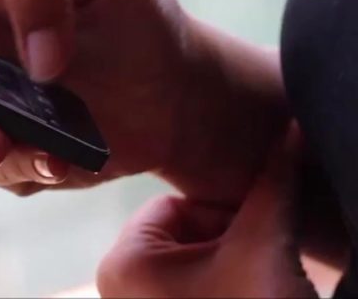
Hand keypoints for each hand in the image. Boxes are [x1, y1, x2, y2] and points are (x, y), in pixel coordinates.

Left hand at [96, 129, 316, 297]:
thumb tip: (292, 126)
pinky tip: (252, 294)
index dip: (223, 213)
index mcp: (122, 263)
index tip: (256, 231)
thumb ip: (274, 184)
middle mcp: (117, 288)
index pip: (174, 207)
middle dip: (228, 242)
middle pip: (183, 235)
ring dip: (230, 265)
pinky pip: (192, 290)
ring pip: (191, 264)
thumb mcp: (263, 248)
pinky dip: (224, 287)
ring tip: (259, 284)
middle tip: (263, 260)